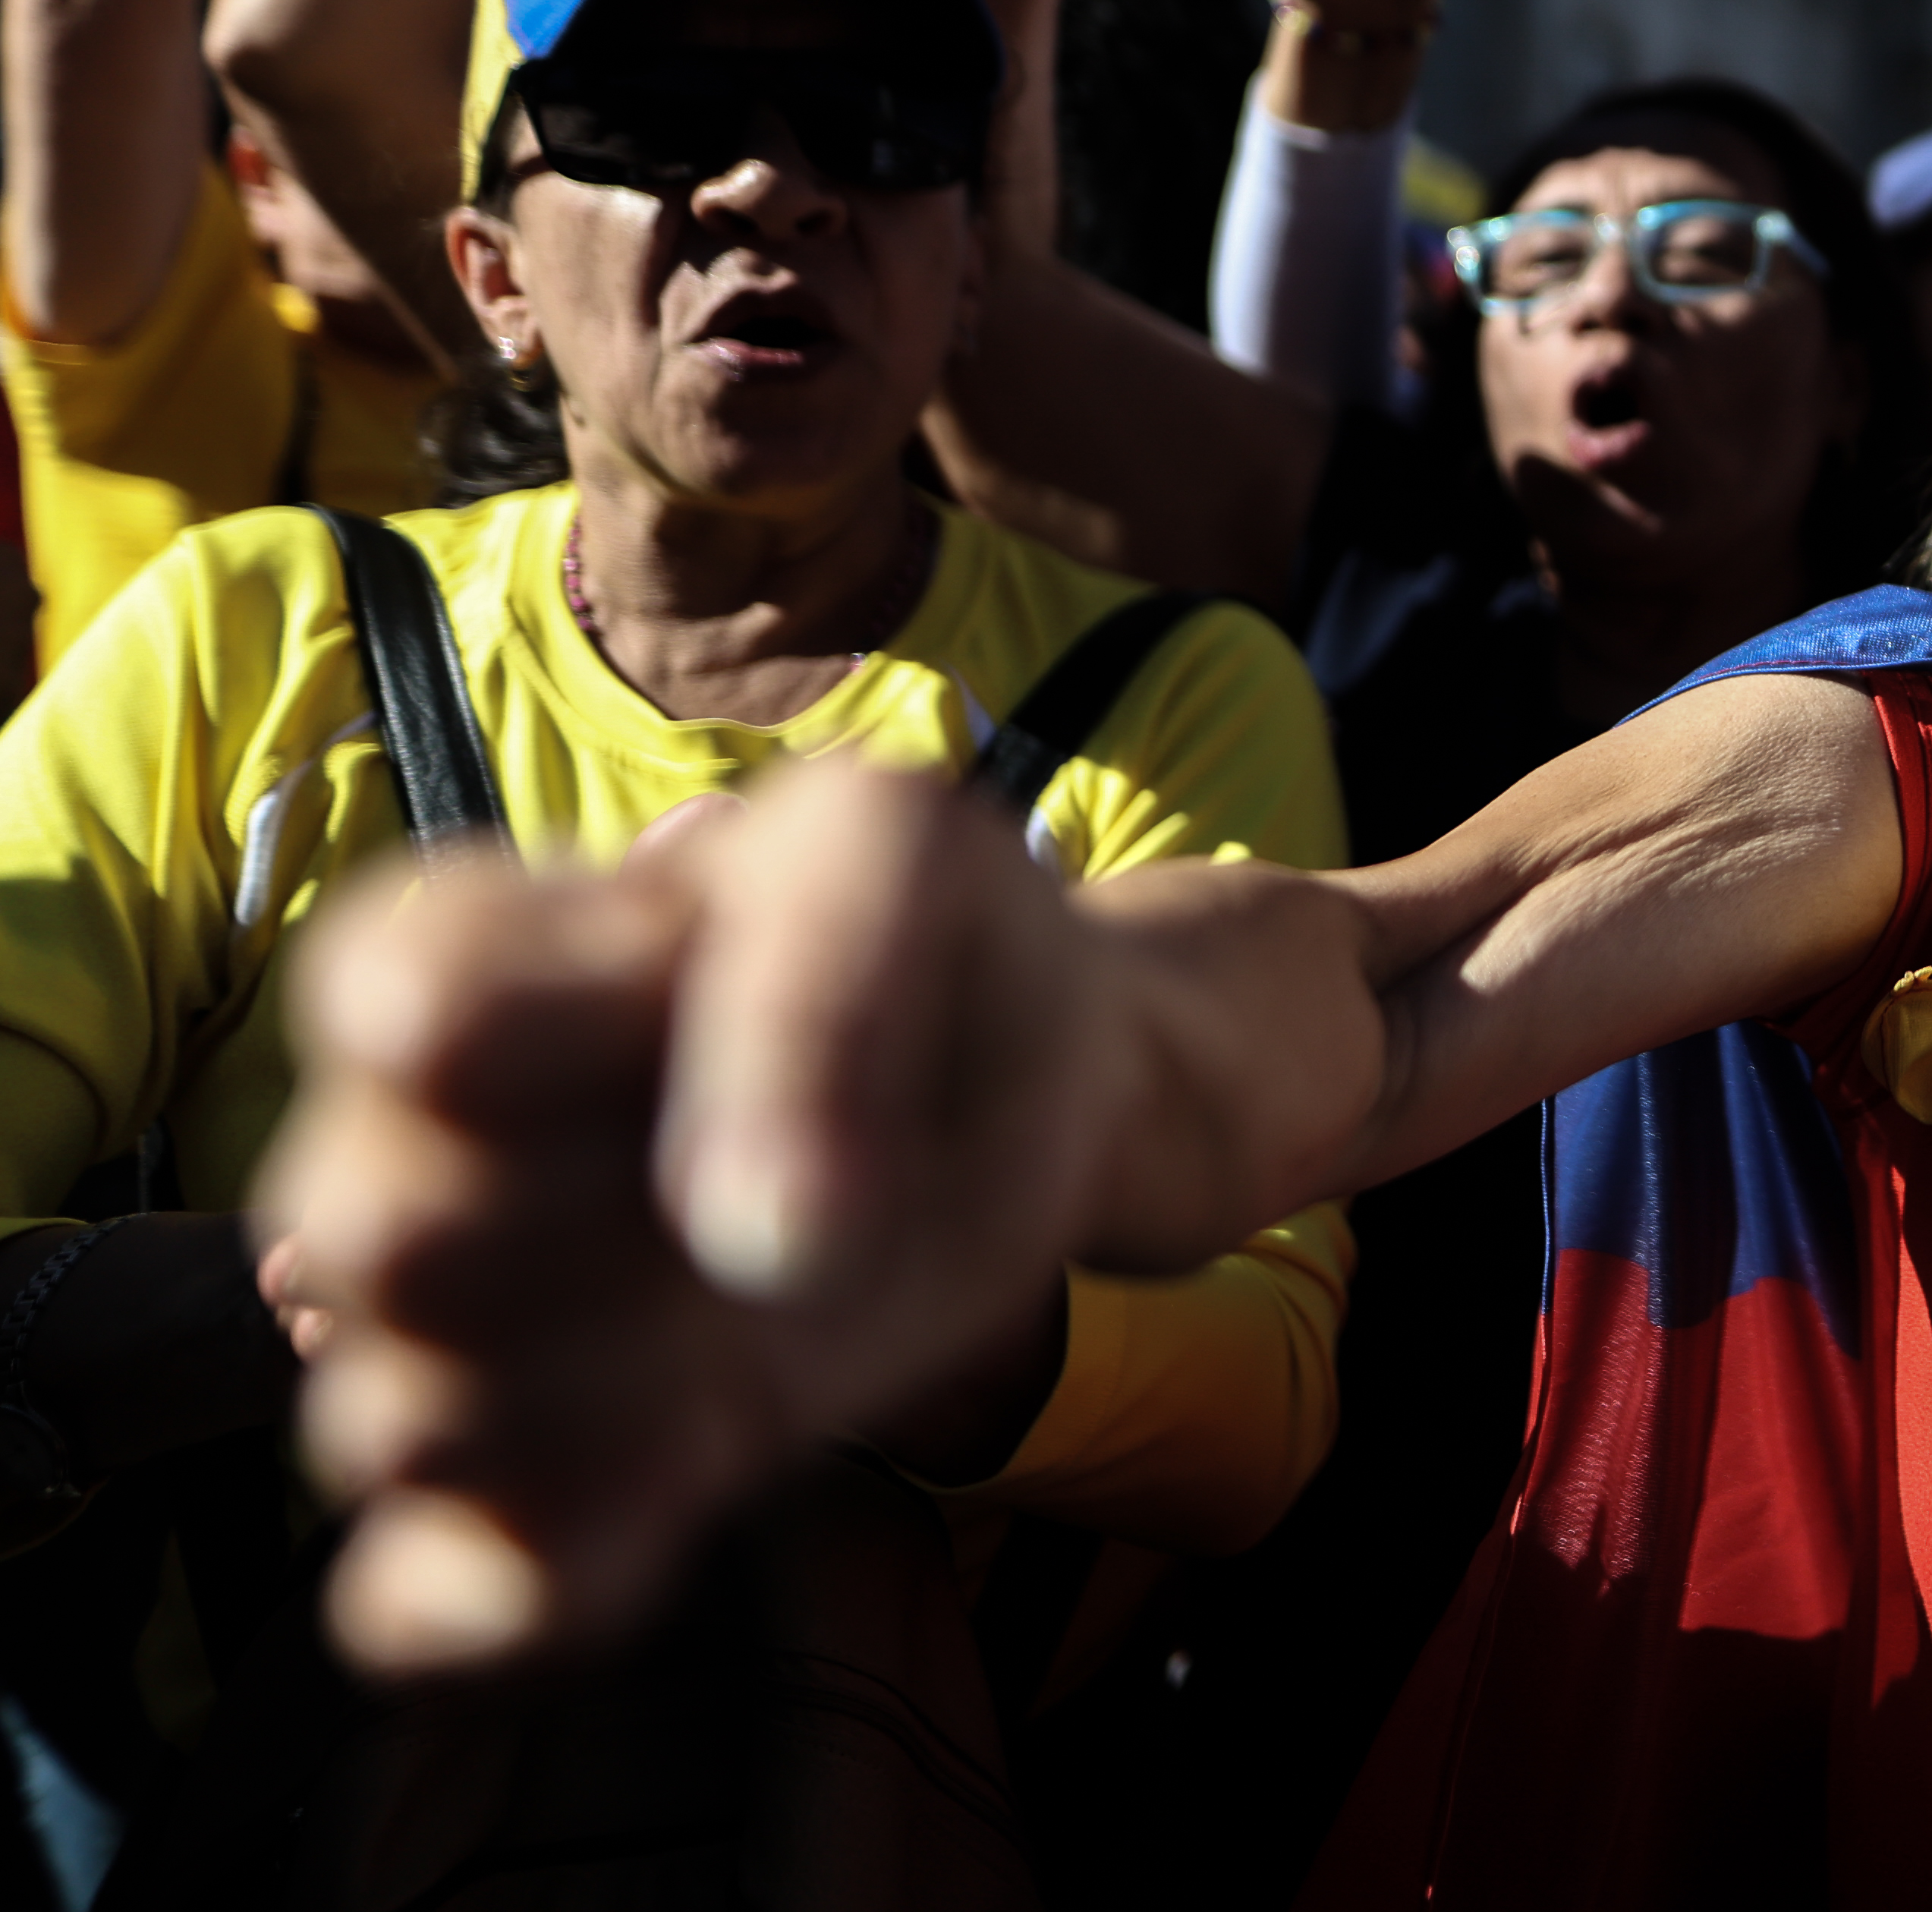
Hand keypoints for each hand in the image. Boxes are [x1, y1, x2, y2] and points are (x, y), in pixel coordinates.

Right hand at [265, 764, 1129, 1671]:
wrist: (1011, 1091)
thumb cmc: (932, 954)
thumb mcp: (903, 867)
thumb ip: (821, 990)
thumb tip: (759, 1243)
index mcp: (473, 960)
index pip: (393, 1013)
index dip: (568, 1046)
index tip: (708, 1039)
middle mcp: (408, 1150)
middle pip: (385, 1241)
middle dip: (615, 1237)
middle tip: (768, 1206)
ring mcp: (445, 1334)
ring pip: (393, 1427)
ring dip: (617, 1401)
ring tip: (754, 1324)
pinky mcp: (516, 1485)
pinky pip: (419, 1599)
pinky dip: (544, 1576)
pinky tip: (680, 1485)